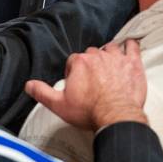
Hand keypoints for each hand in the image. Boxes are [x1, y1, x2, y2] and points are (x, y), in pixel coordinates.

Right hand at [25, 40, 147, 131]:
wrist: (115, 116)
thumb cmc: (90, 111)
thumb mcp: (59, 105)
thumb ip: (42, 93)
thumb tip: (30, 85)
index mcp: (80, 63)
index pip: (74, 60)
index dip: (75, 71)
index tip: (78, 81)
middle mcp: (98, 56)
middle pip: (92, 53)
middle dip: (92, 62)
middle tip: (94, 77)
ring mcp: (116, 58)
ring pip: (111, 48)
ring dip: (109, 53)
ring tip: (110, 63)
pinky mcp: (133, 63)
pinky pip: (132, 46)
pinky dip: (131, 45)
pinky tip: (130, 47)